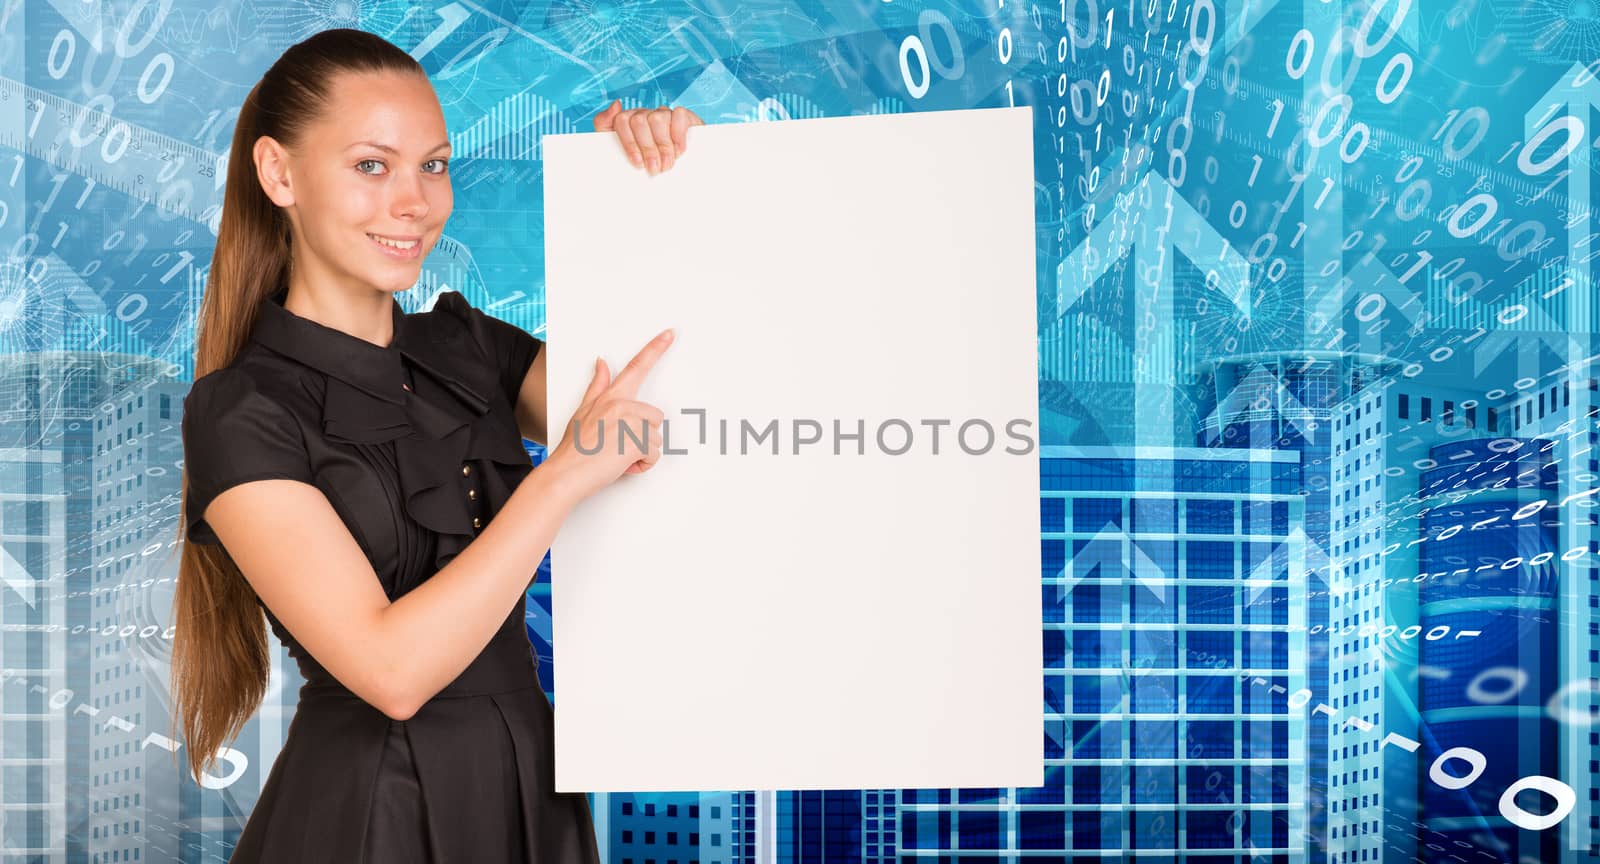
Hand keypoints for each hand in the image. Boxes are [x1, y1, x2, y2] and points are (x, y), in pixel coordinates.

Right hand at [544, 328, 674, 504]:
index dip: (655, 349)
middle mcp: (622, 405)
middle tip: (617, 447)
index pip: (636, 367)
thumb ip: (597, 387)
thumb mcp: (582, 411)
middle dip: (642, 436)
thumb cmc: (574, 449)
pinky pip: (654, 454)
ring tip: (617, 457)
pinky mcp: (636, 440)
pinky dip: (642, 465)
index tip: (669, 334)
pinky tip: (623, 465)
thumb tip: (602, 363)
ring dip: (641, 452)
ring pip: (656, 438)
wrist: (565, 474)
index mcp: (611, 396)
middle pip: (654, 417)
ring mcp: (630, 421)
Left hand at [594, 99, 704, 175]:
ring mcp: (663, 113)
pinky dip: (678, 133)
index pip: (622, 121)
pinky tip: (679, 150)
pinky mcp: (682, 116)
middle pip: (640, 121)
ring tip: (667, 164)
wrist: (672, 173)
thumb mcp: (618, 150)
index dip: (629, 143)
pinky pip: (679, 115)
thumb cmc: (643, 161)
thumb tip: (616, 103)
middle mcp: (645, 114)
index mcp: (627, 120)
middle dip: (648, 149)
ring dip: (664, 146)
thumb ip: (605, 124)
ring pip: (658, 119)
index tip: (637, 163)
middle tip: (654, 169)